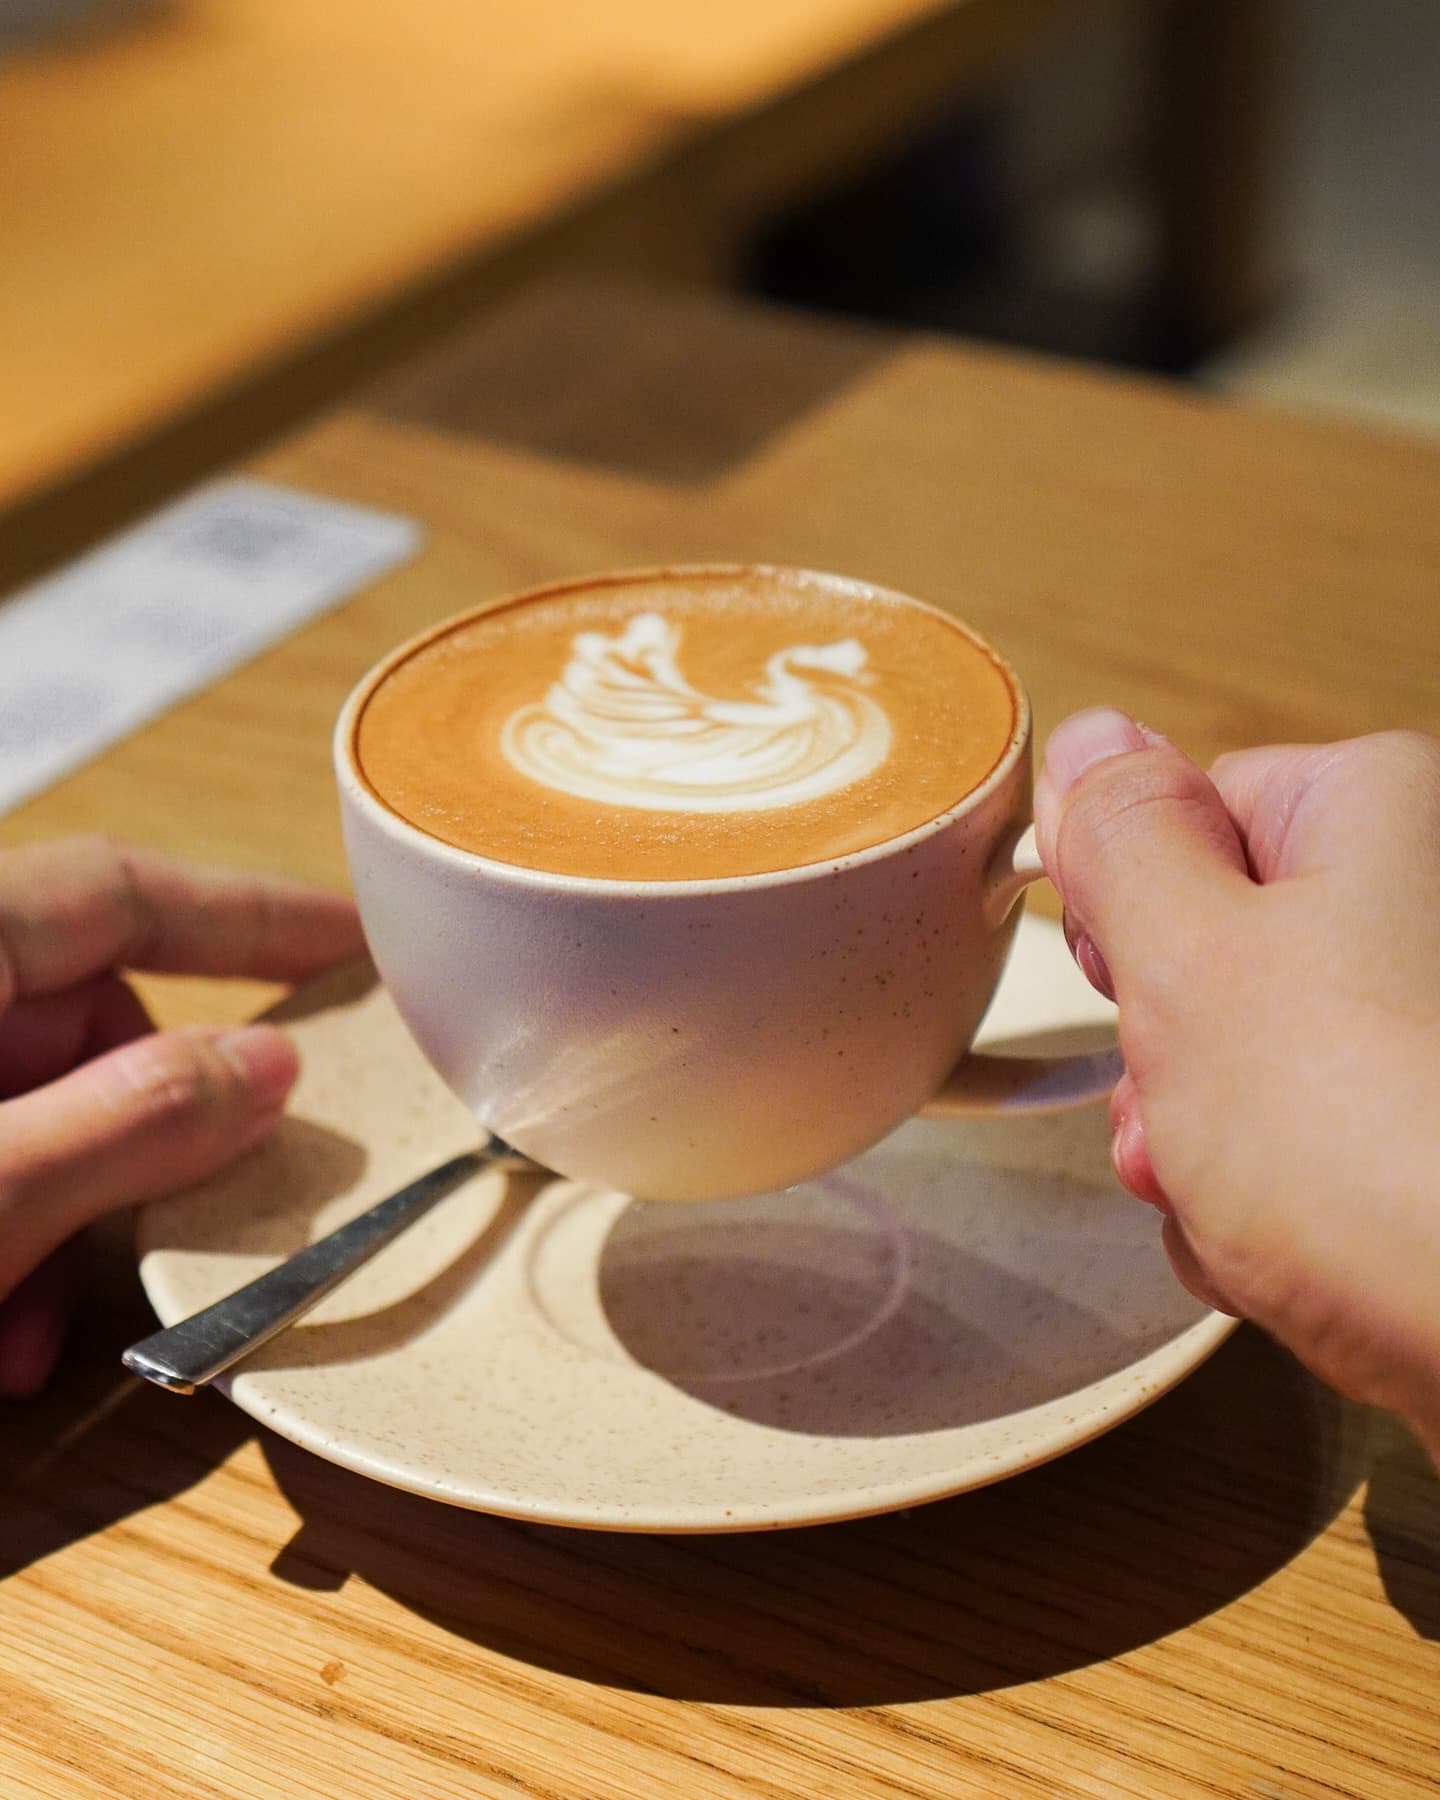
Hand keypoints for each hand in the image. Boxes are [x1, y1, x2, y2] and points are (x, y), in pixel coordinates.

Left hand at [0, 837, 364, 1394]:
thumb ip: (128, 1121)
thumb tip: (272, 1069)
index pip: (124, 891)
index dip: (251, 914)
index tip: (363, 942)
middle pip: (81, 1020)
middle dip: (140, 1135)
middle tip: (183, 1230)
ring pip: (31, 1107)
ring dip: (63, 1216)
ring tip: (27, 1335)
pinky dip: (6, 1231)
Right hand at [1034, 711, 1439, 1459]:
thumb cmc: (1382, 1155)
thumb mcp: (1191, 963)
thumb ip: (1122, 842)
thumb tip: (1091, 740)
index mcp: (1382, 814)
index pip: (1188, 817)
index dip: (1129, 915)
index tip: (1130, 987)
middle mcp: (1429, 906)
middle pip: (1214, 955)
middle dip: (1165, 1062)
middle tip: (1179, 1118)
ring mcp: (1431, 1029)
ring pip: (1249, 1065)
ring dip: (1202, 1148)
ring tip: (1236, 1203)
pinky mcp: (1431, 1135)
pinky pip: (1309, 1146)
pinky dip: (1271, 1204)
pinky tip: (1291, 1253)